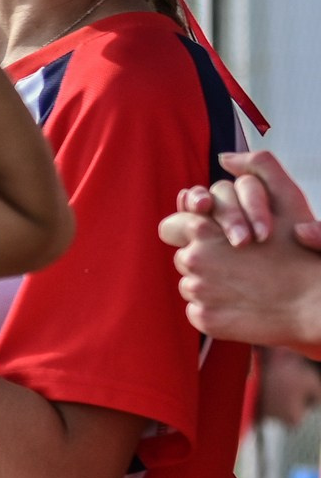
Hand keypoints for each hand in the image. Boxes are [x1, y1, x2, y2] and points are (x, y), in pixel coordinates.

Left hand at [159, 154, 320, 348]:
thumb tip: (225, 157)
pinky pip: (198, 312)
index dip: (194, 234)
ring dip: (210, 287)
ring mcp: (198, 291)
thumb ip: (258, 169)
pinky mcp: (204, 320)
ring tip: (246, 287)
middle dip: (206, 261)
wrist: (316, 305)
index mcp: (203, 228)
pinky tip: (243, 307)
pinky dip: (214, 311)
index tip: (219, 243)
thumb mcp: (286, 201)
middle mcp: (193, 258)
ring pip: (190, 286)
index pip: (172, 227)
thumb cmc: (301, 251)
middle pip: (184, 258)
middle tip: (241, 267)